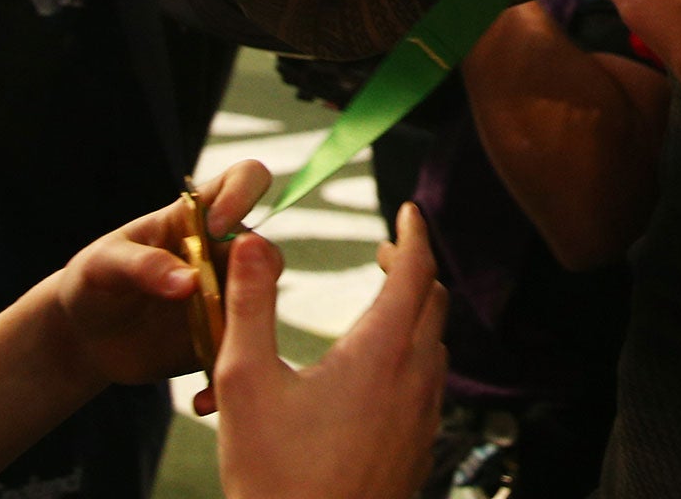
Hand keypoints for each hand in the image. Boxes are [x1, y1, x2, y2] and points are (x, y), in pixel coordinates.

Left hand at [48, 161, 271, 385]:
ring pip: (263, 306)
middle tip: (219, 305)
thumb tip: (189, 283)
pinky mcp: (224, 339)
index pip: (244, 179)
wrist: (86, 339)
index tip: (219, 228)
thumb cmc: (92, 283)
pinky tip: (203, 400)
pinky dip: (234, 377)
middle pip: (264, 252)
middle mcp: (221, 254)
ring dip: (246, 333)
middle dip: (252, 277)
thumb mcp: (101, 266)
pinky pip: (245, 354)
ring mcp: (226, 298)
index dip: (245, 194)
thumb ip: (142, 266)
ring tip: (213, 360)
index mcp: (195, 219)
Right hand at [214, 202, 446, 498]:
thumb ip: (250, 304)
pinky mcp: (418, 452)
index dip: (413, 232)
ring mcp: (423, 420)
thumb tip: (253, 243)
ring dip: (415, 313)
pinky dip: (414, 356)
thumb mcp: (244, 381)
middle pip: (433, 302)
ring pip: (436, 345)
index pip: (415, 270)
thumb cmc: (274, 477)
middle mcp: (415, 381)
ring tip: (380, 306)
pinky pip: (430, 387)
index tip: (408, 209)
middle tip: (384, 253)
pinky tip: (379, 373)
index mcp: (381, 353)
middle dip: (413, 267)